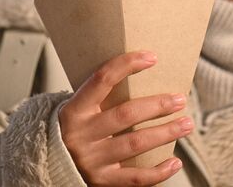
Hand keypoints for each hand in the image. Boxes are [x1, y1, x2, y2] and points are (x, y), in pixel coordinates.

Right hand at [59, 51, 192, 185]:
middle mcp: (81, 134)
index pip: (102, 79)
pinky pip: (135, 178)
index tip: (152, 58)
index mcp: (74, 110)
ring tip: (187, 124)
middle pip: (126, 114)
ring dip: (165, 133)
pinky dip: (158, 172)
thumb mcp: (78, 110)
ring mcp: (91, 160)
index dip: (127, 65)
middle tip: (180, 99)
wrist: (46, 167)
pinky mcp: (101, 182)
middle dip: (158, 105)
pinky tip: (175, 162)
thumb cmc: (73, 131)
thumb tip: (143, 75)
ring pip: (135, 144)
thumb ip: (101, 98)